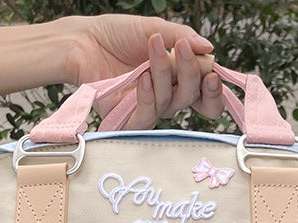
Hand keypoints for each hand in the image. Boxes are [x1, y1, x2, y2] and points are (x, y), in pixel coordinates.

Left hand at [62, 15, 224, 128]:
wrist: (84, 41)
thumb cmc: (117, 35)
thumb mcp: (155, 28)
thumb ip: (182, 37)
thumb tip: (209, 49)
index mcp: (177, 76)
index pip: (204, 94)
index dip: (213, 90)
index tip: (213, 74)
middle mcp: (166, 95)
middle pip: (191, 98)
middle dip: (191, 73)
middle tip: (182, 48)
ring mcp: (148, 108)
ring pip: (170, 104)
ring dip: (165, 74)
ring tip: (152, 48)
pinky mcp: (128, 119)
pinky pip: (146, 117)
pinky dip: (148, 97)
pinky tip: (143, 78)